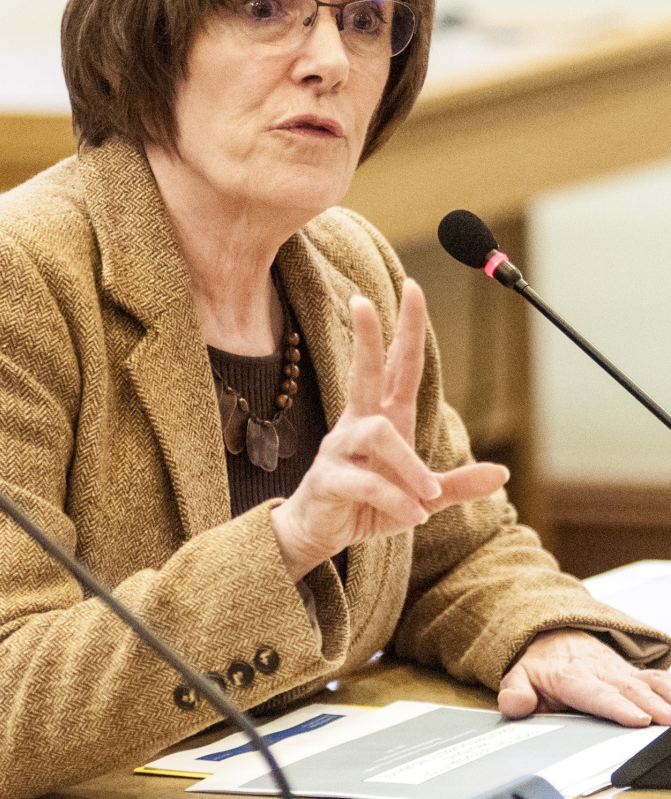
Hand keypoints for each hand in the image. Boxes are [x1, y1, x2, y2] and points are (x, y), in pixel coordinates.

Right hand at [270, 280, 508, 580]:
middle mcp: (359, 425)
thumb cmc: (367, 506)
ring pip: (377, 433)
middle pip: (364, 370)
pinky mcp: (328, 479)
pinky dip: (395, 500)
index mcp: (384, 420)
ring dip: (409, 465)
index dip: (406, 329)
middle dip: (367, 336)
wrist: (321, 535)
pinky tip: (411, 516)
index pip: (398, 365)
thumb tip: (502, 473)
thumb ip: (458, 484)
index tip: (412, 289)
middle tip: (362, 299)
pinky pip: (366, 481)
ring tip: (427, 495)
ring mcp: (339, 450)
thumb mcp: (422, 497)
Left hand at [499, 628, 670, 725]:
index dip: (618, 707)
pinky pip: (657, 678)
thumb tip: (513, 704)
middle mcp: (600, 671)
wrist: (552, 633)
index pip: (597, 694)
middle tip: (668, 722)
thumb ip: (515, 692)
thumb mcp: (518, 674)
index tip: (638, 718)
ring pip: (648, 682)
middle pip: (630, 690)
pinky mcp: (633, 673)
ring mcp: (619, 671)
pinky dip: (670, 687)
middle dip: (653, 706)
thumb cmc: (540, 662)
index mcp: (572, 676)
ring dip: (666, 697)